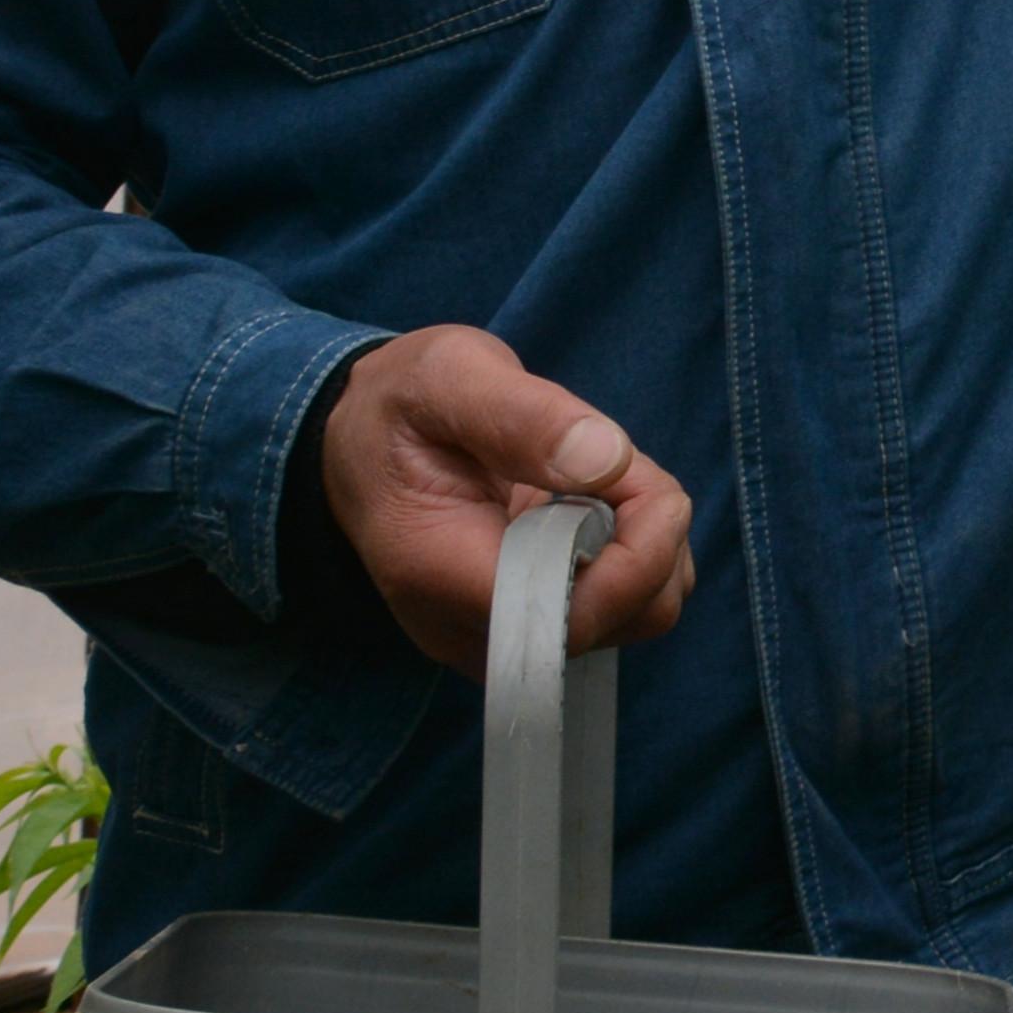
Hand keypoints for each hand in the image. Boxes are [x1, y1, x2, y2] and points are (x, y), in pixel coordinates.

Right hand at [319, 322, 695, 670]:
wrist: (360, 443)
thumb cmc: (397, 407)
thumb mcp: (445, 377)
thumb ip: (520, 414)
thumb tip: (607, 460)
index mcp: (443, 575)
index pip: (574, 616)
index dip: (637, 555)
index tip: (636, 476)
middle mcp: (474, 630)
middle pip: (624, 620)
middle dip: (652, 536)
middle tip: (616, 465)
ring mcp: (504, 635)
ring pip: (637, 614)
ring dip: (648, 539)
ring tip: (597, 479)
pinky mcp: (530, 621)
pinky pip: (620, 603)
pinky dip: (634, 550)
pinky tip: (591, 503)